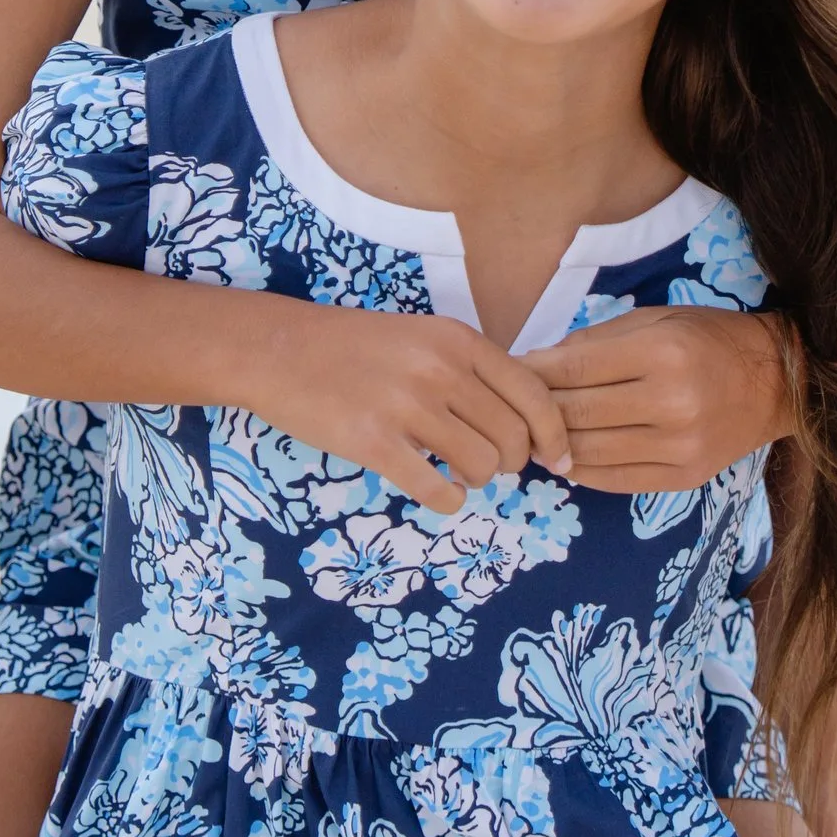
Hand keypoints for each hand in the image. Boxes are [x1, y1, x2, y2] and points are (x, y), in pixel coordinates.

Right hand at [240, 306, 573, 513]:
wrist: (278, 349)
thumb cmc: (353, 347)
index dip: (555, 436)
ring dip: (477, 480)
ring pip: (481, 466)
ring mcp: (407, 406)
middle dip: (510, 463)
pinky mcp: (374, 442)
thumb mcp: (421, 337)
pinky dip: (448, 500)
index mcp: (457, 340)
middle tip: (488, 465)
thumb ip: (470, 370)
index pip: (534, 395)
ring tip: (455, 471)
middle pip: (513, 438)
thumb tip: (523, 423)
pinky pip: (437, 489)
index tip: (558, 461)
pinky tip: (438, 490)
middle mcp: (440, 369)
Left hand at [529, 306, 791, 493]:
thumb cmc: (710, 338)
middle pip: (575, 414)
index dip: (532, 373)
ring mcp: (678, 447)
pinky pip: (613, 480)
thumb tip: (538, 364)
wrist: (777, 383)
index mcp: (661, 353)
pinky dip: (581, 470)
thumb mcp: (655, 319)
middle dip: (535, 409)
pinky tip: (567, 456)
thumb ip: (596, 342)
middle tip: (512, 406)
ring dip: (551, 445)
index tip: (509, 372)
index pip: (573, 369)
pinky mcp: (683, 478)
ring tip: (533, 434)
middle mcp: (670, 403)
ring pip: (588, 452)